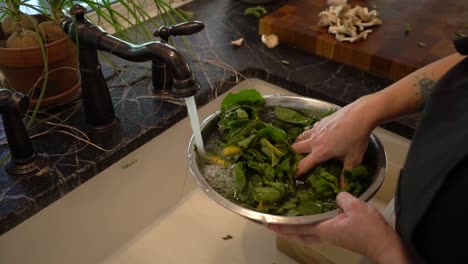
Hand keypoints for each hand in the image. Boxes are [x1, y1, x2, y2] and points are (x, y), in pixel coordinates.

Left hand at [268, 192, 408, 262]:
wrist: (384, 244)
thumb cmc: (369, 229)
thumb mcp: (355, 207)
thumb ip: (341, 197)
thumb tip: (335, 194)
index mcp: (324, 229)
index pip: (298, 227)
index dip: (282, 226)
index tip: (269, 223)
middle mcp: (325, 235)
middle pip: (300, 235)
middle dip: (285, 232)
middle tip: (273, 227)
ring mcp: (332, 237)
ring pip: (308, 235)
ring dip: (296, 231)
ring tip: (287, 225)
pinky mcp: (339, 236)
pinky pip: (317, 232)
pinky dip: (308, 228)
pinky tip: (312, 221)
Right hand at [293, 98, 375, 175]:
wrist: (360, 115)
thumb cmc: (356, 139)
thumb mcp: (354, 159)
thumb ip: (346, 173)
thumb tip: (343, 187)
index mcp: (320, 152)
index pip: (303, 164)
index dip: (297, 171)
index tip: (293, 176)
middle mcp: (314, 141)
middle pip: (295, 148)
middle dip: (292, 154)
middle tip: (295, 159)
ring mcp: (316, 129)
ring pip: (300, 136)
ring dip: (299, 142)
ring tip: (302, 146)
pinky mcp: (321, 121)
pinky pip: (310, 129)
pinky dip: (310, 133)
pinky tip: (317, 135)